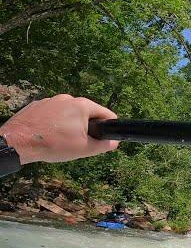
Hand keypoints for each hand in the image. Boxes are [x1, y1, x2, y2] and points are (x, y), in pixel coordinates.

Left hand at [0, 94, 118, 164]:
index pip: (106, 113)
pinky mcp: (37, 105)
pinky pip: (53, 114)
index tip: (104, 138)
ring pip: (68, 114)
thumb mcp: (84, 149)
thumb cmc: (52, 144)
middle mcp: (67, 99)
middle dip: (86, 127)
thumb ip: (103, 145)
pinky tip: (49, 135)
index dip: (109, 127)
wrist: (18, 142)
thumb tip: (114, 143)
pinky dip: (54, 123)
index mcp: (82, 106)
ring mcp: (50, 101)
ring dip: (69, 125)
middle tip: (79, 142)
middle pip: (86, 113)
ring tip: (60, 140)